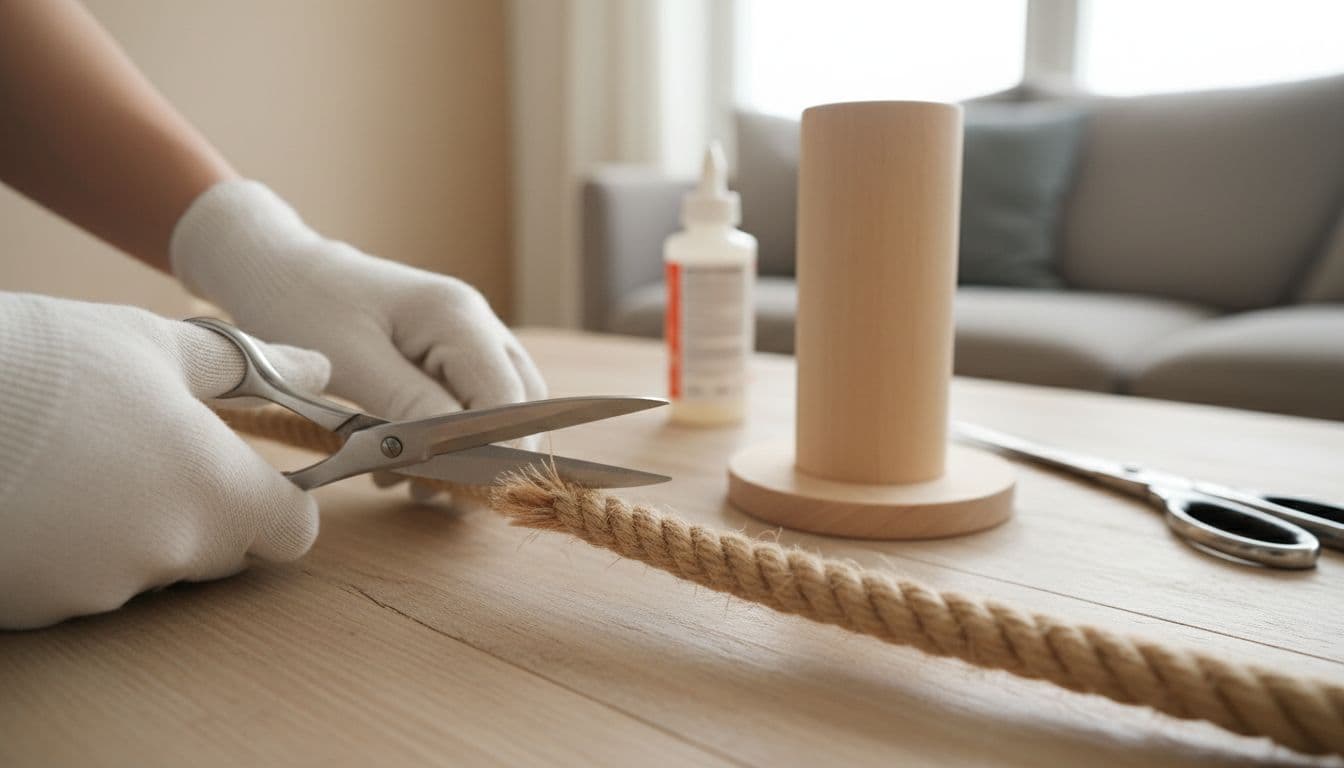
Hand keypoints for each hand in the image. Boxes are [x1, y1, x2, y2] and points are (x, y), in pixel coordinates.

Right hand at [0, 293, 330, 628]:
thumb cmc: (41, 362)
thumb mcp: (151, 343)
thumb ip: (250, 368)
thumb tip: (318, 368)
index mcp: (213, 495)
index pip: (293, 532)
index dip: (282, 502)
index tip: (255, 471)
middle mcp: (165, 556)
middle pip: (219, 548)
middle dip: (201, 505)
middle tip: (144, 445)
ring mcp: (94, 591)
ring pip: (146, 565)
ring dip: (129, 525)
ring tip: (73, 459)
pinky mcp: (32, 608)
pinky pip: (78, 582)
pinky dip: (70, 548)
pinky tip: (33, 494)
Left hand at [169, 181, 547, 485]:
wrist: (276, 269)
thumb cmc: (303, 306)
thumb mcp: (352, 363)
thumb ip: (412, 405)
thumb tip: (459, 452)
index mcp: (457, 317)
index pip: (509, 398)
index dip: (494, 449)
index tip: (452, 487)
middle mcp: (475, 322)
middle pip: (520, 404)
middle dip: (485, 454)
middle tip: (430, 489)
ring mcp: (466, 334)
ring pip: (499, 406)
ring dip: (464, 451)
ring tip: (405, 480)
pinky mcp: (446, 351)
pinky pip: (471, 401)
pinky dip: (446, 438)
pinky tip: (400, 462)